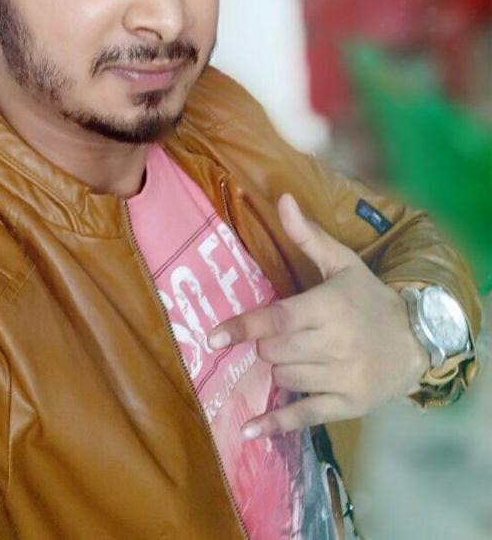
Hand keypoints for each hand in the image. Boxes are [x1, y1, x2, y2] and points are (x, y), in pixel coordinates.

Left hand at [207, 193, 429, 438]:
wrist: (415, 340)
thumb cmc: (368, 298)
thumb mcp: (342, 262)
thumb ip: (307, 235)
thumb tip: (281, 199)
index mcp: (328, 306)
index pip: (277, 319)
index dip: (242, 328)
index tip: (212, 337)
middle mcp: (334, 344)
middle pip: (273, 351)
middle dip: (265, 343)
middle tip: (280, 334)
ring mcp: (342, 377)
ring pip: (283, 377)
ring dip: (278, 366)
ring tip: (297, 353)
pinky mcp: (346, 404)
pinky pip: (303, 415)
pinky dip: (275, 423)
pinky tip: (249, 429)